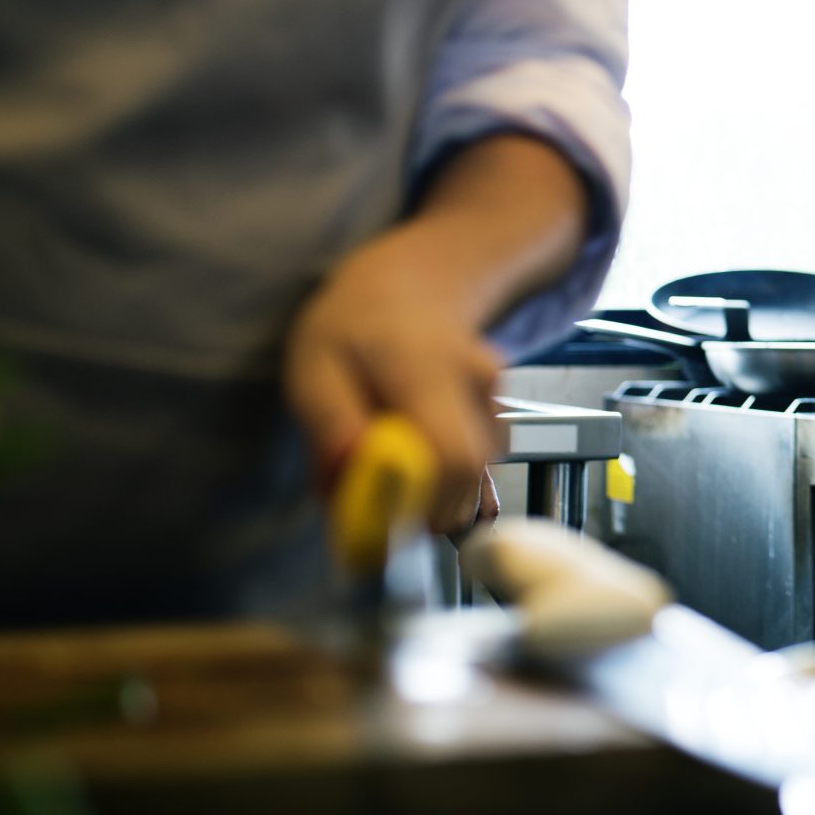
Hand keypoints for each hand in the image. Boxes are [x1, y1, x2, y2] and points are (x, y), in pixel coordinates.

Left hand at [283, 132, 589, 534]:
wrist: (414, 290)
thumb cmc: (354, 332)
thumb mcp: (315, 366)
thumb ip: (332, 422)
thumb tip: (349, 472)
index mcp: (427, 366)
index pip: (449, 453)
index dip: (417, 502)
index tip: (374, 525)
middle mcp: (477, 381)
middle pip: (468, 474)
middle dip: (418, 509)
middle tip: (369, 513)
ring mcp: (495, 400)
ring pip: (473, 478)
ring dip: (428, 498)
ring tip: (383, 476)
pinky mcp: (499, 419)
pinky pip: (480, 473)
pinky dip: (444, 490)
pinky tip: (415, 476)